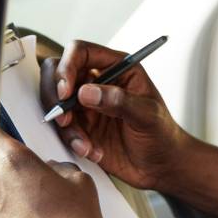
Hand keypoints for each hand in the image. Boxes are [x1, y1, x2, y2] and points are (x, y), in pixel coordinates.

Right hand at [42, 39, 193, 191]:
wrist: (161, 165)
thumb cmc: (162, 133)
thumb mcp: (147, 115)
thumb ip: (119, 101)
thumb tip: (85, 91)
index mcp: (117, 67)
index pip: (81, 52)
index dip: (67, 66)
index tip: (66, 91)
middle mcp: (98, 81)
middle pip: (57, 73)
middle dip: (54, 96)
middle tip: (63, 119)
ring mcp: (86, 104)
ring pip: (57, 104)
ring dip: (67, 127)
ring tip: (86, 146)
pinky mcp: (81, 126)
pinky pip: (62, 128)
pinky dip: (72, 141)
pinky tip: (93, 152)